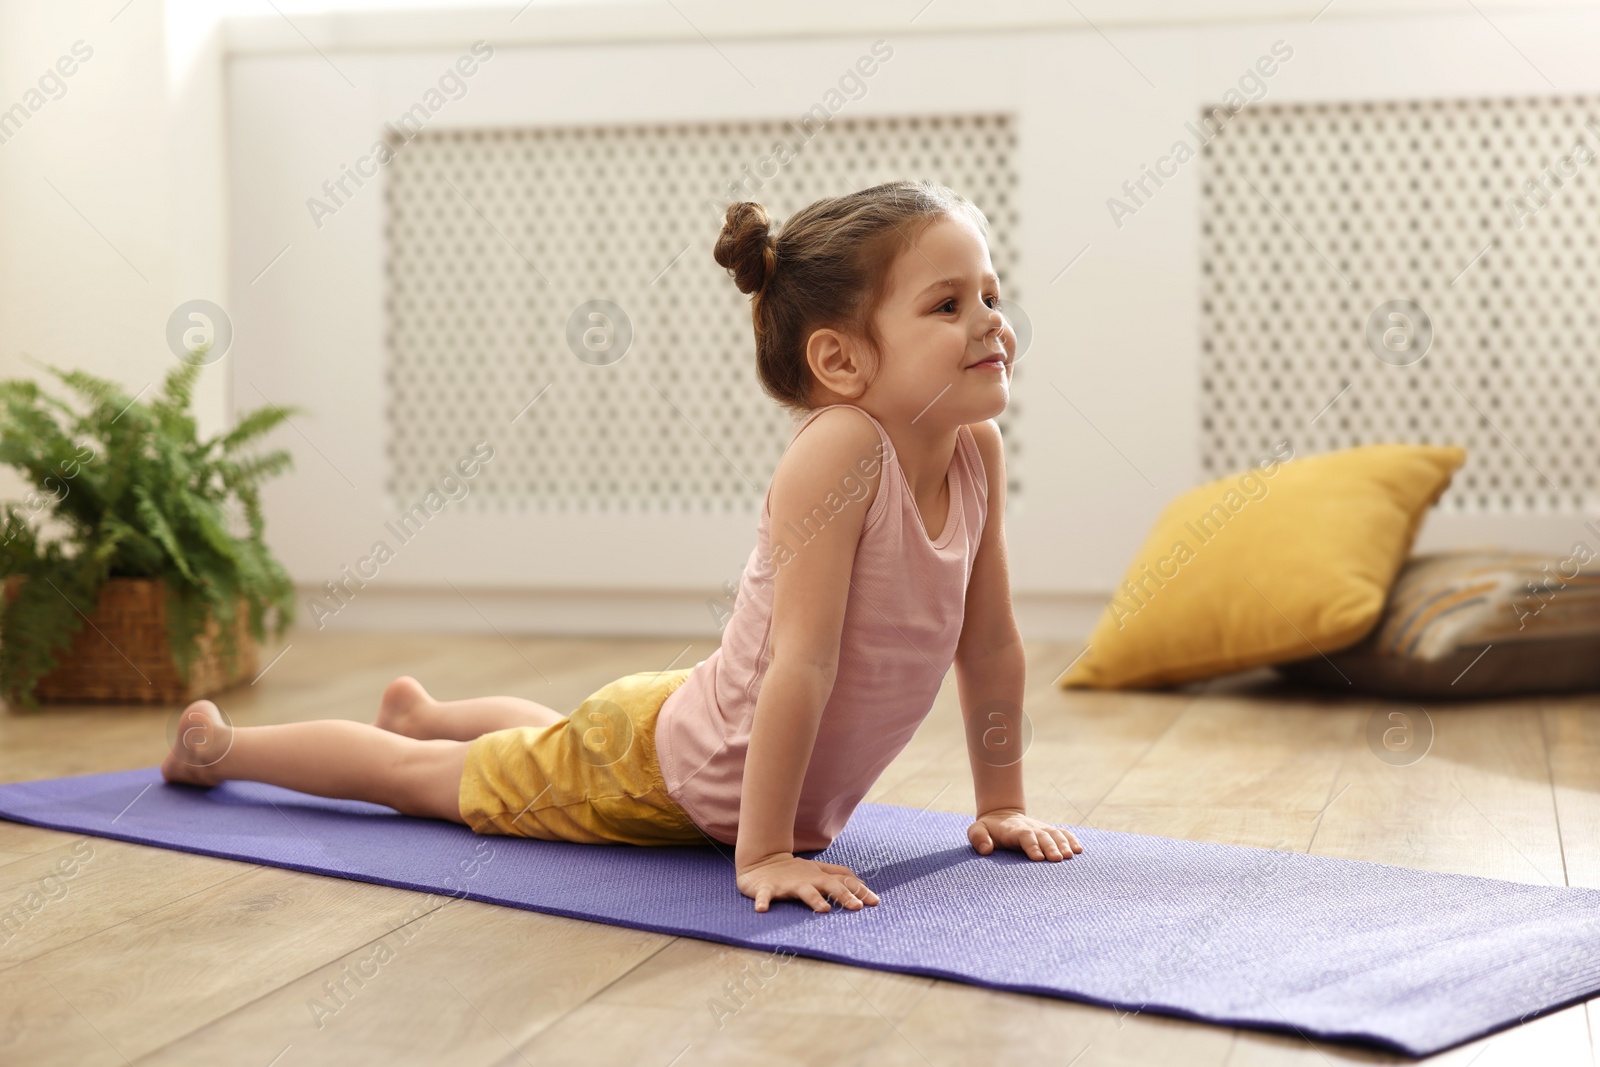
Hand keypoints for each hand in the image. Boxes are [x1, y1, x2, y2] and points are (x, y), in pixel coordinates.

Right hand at [736, 853, 880, 912]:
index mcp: (820, 876)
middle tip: (857, 907)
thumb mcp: (819, 871)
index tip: (875, 902)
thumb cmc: (795, 871)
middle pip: (829, 885)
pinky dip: (763, 901)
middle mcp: (807, 879)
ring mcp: (788, 883)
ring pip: (803, 891)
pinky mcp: (767, 887)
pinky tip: (762, 909)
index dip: (859, 890)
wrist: (761, 862)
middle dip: (844, 895)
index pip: (843, 881)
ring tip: (824, 909)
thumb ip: (840, 877)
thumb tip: (865, 887)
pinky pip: (764, 895)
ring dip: (814, 899)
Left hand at [968, 808, 1082, 860]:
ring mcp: (1041, 828)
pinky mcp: (1048, 831)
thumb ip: (978, 838)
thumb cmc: (988, 829)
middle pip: (1043, 835)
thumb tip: (987, 849)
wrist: (1001, 816)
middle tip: (1058, 860)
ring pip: (1055, 834)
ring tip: (1071, 856)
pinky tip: (1079, 850)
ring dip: (1064, 844)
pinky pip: (1062, 833)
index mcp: (1013, 830)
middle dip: (1051, 847)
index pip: (1024, 836)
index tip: (1038, 858)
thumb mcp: (976, 830)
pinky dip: (1071, 840)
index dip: (1032, 845)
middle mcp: (1030, 828)